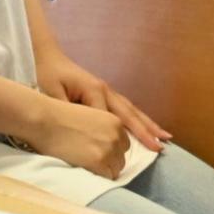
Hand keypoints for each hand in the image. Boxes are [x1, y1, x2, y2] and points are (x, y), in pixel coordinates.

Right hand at [18, 93, 132, 179]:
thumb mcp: (90, 118)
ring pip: (115, 170)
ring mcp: (108, 148)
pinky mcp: (98, 161)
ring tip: (83, 164)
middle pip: (120, 159)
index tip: (95, 154)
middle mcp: (116, 135)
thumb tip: (108, 152)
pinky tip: (82, 168)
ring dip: (102, 171)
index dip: (110, 152)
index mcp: (115, 122)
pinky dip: (96, 177)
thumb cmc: (59, 119)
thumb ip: (103, 132)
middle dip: (107, 163)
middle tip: (87, 161)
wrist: (44, 120)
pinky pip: (106, 178)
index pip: (123, 146)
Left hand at [45, 56, 169, 153]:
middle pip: (129, 114)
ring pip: (132, 111)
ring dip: (148, 125)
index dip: (116, 137)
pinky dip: (139, 118)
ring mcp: (108, 91)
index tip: (126, 155)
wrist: (47, 58)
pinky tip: (148, 126)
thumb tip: (79, 125)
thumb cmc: (48, 75)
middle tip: (160, 147)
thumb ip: (65, 108)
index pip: (107, 118)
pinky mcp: (105, 93)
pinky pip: (126, 108)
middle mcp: (106, 90)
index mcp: (94, 90)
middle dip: (145, 131)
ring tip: (165, 137)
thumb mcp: (51, 92)